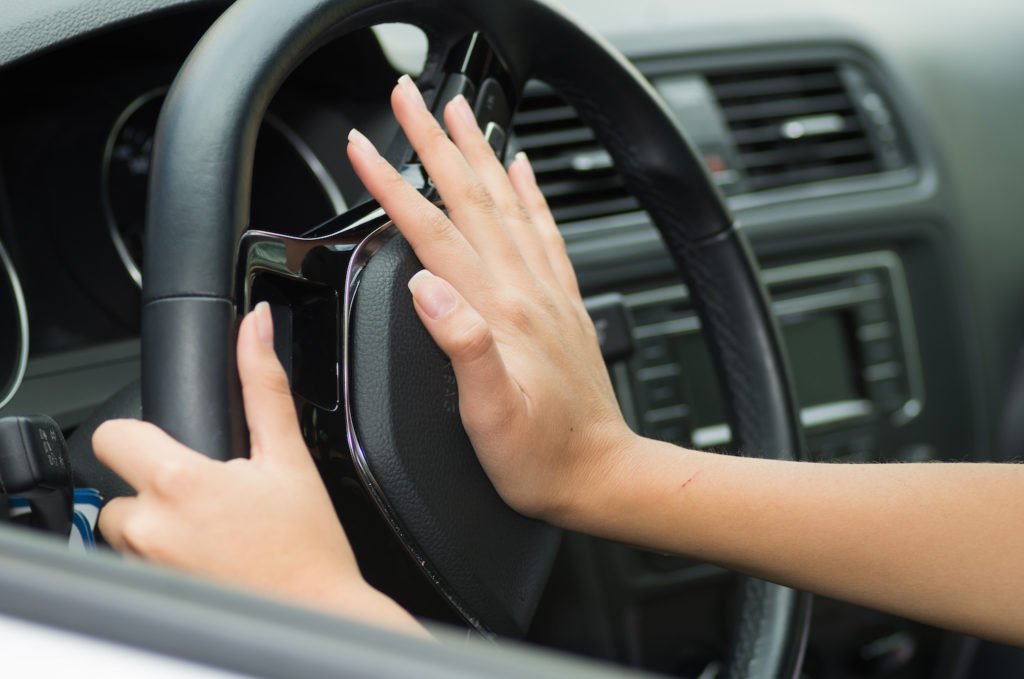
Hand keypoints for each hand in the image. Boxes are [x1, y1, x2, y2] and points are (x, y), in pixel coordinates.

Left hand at [95, 303, 423, 634]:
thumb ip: (263, 384)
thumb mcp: (288, 456)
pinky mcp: (149, 591)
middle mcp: (150, 527)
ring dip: (158, 524)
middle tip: (210, 499)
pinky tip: (208, 557)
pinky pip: (137, 562)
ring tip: (213, 530)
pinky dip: (163, 557)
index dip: (142, 435)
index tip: (174, 447)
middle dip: (156, 487)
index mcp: (180, 482)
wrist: (315, 610)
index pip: (112, 435)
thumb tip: (254, 326)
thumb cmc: (307, 545)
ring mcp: (145, 565)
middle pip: (119, 485)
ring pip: (126, 527)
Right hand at [345, 76, 639, 524]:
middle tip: (409, 96)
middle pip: (471, 197)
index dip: (392, 186)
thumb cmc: (541, 455)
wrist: (600, 472)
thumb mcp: (490, 415)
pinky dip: (529, 192)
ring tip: (459, 111)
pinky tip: (522, 169)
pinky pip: (544, 230)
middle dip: (434, 141)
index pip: (434, 231)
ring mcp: (546, 291)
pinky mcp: (561, 302)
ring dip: (478, 151)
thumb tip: (426, 289)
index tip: (364, 147)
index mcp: (498, 312)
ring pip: (506, 201)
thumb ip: (461, 346)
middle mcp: (525, 290)